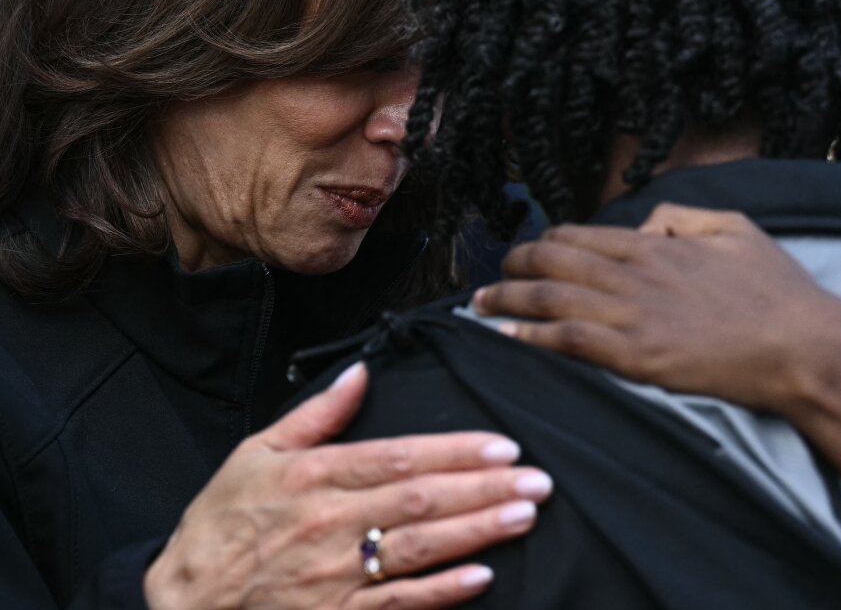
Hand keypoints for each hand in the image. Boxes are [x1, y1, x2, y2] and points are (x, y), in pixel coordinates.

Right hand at [144, 363, 552, 609]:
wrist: (183, 601)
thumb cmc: (221, 523)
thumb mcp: (256, 452)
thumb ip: (317, 414)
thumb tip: (361, 373)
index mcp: (315, 477)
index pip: (399, 457)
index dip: (455, 451)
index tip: (502, 444)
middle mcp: (331, 522)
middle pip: (421, 500)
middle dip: (485, 488)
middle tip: (537, 479)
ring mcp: (336, 573)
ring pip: (419, 548)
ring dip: (477, 531)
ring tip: (523, 514)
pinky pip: (398, 605)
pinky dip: (441, 592)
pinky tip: (481, 576)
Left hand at [474, 203, 840, 412]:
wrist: (804, 346)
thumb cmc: (778, 290)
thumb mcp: (736, 228)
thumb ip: (682, 217)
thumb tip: (646, 223)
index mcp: (656, 243)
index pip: (579, 236)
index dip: (543, 244)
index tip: (527, 254)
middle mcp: (634, 274)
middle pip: (551, 263)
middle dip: (513, 267)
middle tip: (492, 277)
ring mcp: (633, 316)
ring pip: (549, 299)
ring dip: (506, 300)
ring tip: (478, 305)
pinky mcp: (636, 356)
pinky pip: (567, 340)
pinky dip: (530, 335)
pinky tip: (506, 336)